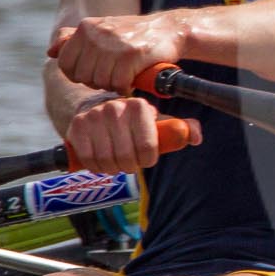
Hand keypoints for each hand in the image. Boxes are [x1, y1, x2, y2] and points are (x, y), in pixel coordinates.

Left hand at [50, 12, 191, 94]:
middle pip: (81, 75)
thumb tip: (51, 51)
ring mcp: (114, 44)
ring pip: (99, 81)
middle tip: (112, 76)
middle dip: (96, 81)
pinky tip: (133, 80)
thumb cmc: (135, 34)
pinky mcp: (132, 55)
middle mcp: (96, 33)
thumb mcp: (103, 30)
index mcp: (86, 27)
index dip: (77, 74)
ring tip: (124, 76)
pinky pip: (118, 83)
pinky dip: (126, 87)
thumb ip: (74, 39)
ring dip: (112, 85)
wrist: (171, 29)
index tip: (95, 73)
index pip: (64, 62)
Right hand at [65, 97, 199, 172]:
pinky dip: (96, 167)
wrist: (97, 108)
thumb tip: (197, 137)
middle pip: (125, 157)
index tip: (146, 159)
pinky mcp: (76, 126)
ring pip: (106, 160)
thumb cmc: (133, 122)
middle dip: (130, 166)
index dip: (147, 159)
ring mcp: (94, 116)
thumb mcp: (157, 123)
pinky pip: (88, 159)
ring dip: (113, 168)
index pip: (147, 147)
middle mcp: (115, 108)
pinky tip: (101, 161)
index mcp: (139, 106)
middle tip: (130, 163)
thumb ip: (179, 130)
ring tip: (116, 162)